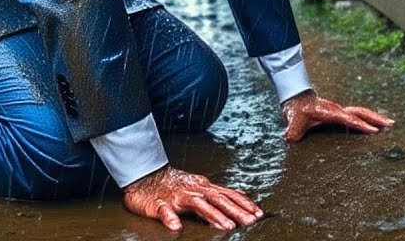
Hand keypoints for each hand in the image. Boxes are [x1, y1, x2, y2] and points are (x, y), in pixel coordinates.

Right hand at [122, 165, 261, 231]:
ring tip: (227, 227)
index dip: (244, 204)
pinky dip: (171, 218)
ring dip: (214, 215)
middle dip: (236, 211)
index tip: (259, 214)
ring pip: (197, 204)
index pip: (228, 194)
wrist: (144, 175)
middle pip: (218, 199)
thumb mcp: (199, 187)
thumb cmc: (174, 185)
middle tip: (250, 222)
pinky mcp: (158, 203)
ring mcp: (176, 196)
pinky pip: (164, 211)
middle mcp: (194, 190)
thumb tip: (239, 199)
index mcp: (204, 187)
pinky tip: (176, 227)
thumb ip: (217, 194)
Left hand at [281, 90, 393, 141]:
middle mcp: (337, 110)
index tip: (373, 130)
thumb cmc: (296, 111)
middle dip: (375, 118)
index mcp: (328, 112)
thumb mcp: (292, 120)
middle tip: (391, 124)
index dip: (360, 125)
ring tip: (391, 124)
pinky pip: (358, 115)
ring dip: (376, 117)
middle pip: (360, 112)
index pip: (347, 119)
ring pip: (361, 112)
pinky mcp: (341, 114)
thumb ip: (292, 130)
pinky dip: (369, 119)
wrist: (297, 99)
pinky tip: (378, 125)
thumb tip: (289, 138)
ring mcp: (340, 111)